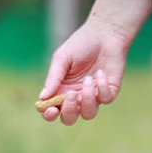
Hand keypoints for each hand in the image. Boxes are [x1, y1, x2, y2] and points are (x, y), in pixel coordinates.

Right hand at [38, 0, 151, 124]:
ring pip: (88, 114)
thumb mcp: (62, 58)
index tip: (51, 110)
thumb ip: (53, 78)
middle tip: (72, 94)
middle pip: (69, 119)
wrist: (105, 33)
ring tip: (88, 79)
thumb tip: (43, 97)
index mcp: (60, 91)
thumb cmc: (80, 44)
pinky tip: (100, 73)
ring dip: (87, 99)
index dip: (49, 114)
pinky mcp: (109, 92)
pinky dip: (102, 87)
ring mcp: (93, 97)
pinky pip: (105, 99)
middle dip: (69, 110)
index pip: (52, 110)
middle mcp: (76, 98)